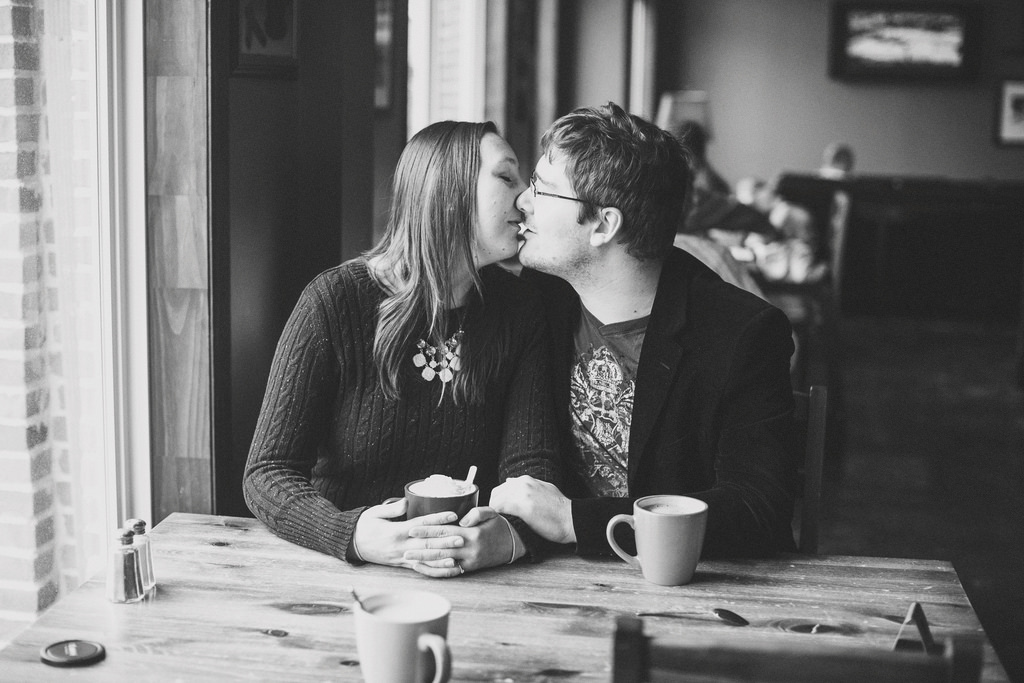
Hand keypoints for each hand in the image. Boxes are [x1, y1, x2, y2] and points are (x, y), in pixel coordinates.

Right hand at [352, 499, 462, 568]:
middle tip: (462, 538)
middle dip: (445, 541)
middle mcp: (401, 546)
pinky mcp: (402, 564)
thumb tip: (406, 502)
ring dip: (442, 559)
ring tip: (458, 557)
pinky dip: (434, 570)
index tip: (453, 515)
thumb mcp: (374, 512)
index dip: (438, 519)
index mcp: (396, 531)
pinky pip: (421, 569)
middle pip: (427, 543)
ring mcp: (402, 557)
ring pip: (425, 559)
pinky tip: (447, 569)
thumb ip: (391, 508)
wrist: (352, 544)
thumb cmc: (364, 526)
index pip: (421, 524)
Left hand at [403, 506, 519, 577]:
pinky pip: (450, 572)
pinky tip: (424, 569)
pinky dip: (436, 572)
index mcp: (472, 533)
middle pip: (440, 548)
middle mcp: (469, 549)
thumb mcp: (491, 513)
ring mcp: (469, 561)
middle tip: (404, 548)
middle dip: (421, 548)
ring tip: (409, 559)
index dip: (427, 530)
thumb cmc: (500, 525)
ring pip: (443, 562)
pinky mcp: (470, 568)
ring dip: (425, 561)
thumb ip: (476, 513)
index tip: (412, 529)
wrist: (515, 543)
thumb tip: (461, 521)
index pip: (445, 531)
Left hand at [490, 475, 575, 543]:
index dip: (499, 501)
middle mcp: (521, 484)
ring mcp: (521, 494)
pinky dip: (497, 516)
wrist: (571, 518)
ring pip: (495, 501)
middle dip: (494, 506)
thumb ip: (527, 486)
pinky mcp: (521, 506)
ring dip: (495, 512)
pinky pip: (499, 509)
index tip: (501, 512)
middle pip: (495, 494)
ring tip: (500, 523)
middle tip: (498, 519)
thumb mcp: (544, 489)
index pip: (502, 488)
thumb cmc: (560, 509)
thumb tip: (511, 482)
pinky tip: (502, 524)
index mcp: (526, 480)